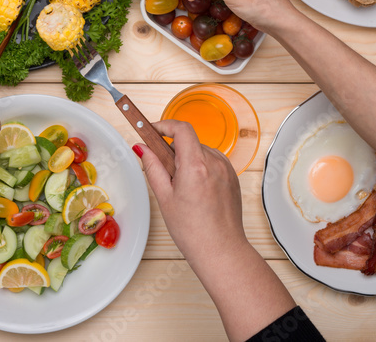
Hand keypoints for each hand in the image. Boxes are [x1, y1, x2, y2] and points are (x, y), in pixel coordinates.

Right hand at [134, 120, 247, 259]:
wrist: (222, 251)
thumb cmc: (194, 230)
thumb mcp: (165, 197)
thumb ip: (152, 167)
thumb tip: (142, 148)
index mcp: (196, 165)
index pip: (181, 128)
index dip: (164, 125)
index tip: (152, 130)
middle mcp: (215, 163)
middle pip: (190, 141)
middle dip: (173, 150)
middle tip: (163, 170)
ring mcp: (227, 170)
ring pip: (201, 152)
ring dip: (187, 160)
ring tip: (181, 187)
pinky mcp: (233, 178)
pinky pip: (213, 162)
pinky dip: (201, 168)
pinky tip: (196, 191)